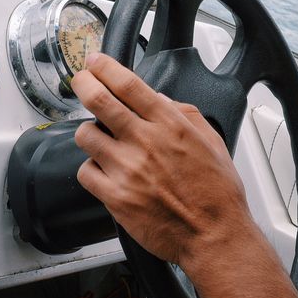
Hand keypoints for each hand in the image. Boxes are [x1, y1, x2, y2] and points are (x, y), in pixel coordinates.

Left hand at [71, 52, 253, 271]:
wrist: (214, 235)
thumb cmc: (217, 193)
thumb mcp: (212, 141)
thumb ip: (184, 114)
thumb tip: (159, 99)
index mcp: (169, 124)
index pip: (128, 84)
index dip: (105, 67)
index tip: (95, 61)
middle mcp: (145, 142)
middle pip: (99, 101)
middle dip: (83, 83)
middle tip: (80, 81)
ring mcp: (127, 170)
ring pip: (85, 135)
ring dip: (89, 131)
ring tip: (99, 137)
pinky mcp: (115, 197)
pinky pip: (86, 172)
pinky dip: (91, 167)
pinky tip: (103, 169)